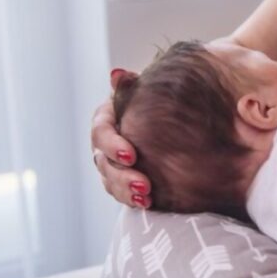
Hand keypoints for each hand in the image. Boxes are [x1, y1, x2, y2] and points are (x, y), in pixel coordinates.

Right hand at [90, 69, 150, 207]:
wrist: (175, 116)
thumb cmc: (161, 96)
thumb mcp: (150, 87)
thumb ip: (133, 84)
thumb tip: (117, 74)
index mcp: (107, 116)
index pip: (101, 131)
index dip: (112, 144)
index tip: (132, 155)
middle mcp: (105, 140)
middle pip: (103, 161)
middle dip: (122, 175)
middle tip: (145, 185)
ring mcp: (112, 162)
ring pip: (110, 180)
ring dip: (126, 192)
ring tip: (145, 199)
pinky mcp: (123, 178)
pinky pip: (120, 192)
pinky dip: (131, 199)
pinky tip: (147, 204)